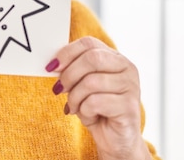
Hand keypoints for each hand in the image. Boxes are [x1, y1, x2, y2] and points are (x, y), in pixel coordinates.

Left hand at [47, 36, 149, 159]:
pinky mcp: (129, 107)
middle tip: (59, 89)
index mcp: (115, 58)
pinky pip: (95, 103)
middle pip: (91, 59)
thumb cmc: (96, 109)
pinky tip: (89, 117)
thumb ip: (73, 70)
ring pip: (91, 82)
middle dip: (69, 75)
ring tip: (75, 107)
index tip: (52, 67)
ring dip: (75, 98)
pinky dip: (84, 111)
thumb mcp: (82, 85)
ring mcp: (131, 87)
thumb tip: (53, 65)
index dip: (67, 53)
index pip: (89, 43)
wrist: (114, 139)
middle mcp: (127, 68)